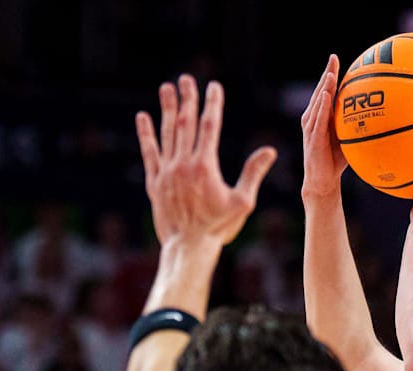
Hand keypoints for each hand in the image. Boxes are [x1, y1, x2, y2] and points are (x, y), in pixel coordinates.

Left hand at [135, 74, 276, 247]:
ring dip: (166, 109)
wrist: (188, 248)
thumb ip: (253, 173)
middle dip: (187, 99)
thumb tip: (269, 151)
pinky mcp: (154, 183)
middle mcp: (183, 165)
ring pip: (166, 134)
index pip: (209, 126)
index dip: (212, 104)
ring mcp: (166, 173)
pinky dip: (146, 134)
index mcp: (205, 166)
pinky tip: (143, 117)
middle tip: (186, 79)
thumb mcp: (242, 203)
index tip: (213, 87)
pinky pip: (149, 153)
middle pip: (185, 124)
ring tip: (166, 88)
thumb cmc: (218, 228)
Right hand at [300, 54, 348, 201]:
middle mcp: (313, 118)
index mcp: (321, 115)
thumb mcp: (349, 138)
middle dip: (327, 74)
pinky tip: (326, 96)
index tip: (336, 58)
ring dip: (323, 87)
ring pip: (317, 103)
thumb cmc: (336, 160)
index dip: (330, 74)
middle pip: (320, 91)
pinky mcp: (312, 138)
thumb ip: (358, 125)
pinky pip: (318, 120)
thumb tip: (383, 117)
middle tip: (333, 58)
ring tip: (330, 72)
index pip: (326, 90)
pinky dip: (322, 107)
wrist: (323, 180)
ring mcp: (311, 127)